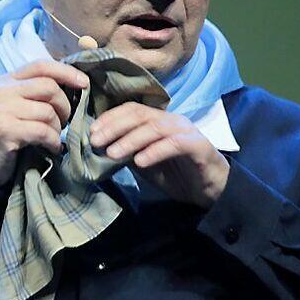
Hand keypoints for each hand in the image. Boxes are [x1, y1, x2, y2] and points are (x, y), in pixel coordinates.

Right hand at [0, 61, 89, 188]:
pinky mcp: (5, 131)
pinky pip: (43, 131)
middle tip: (64, 122)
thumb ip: (33, 93)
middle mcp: (3, 91)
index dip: (67, 72)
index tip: (84, 83)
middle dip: (65, 106)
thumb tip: (72, 86)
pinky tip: (51, 148)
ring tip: (53, 138)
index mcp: (6, 81)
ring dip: (58, 128)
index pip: (41, 65)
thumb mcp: (13, 106)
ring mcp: (2, 110)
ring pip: (48, 112)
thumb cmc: (0, 133)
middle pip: (49, 87)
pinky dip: (53, 142)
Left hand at [89, 102, 229, 208]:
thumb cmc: (174, 173)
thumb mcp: (143, 162)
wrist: (208, 190)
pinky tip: (139, 161)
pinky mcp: (199, 146)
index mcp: (158, 120)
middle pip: (139, 115)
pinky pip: (174, 144)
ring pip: (155, 128)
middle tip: (95, 141)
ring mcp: (186, 131)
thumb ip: (125, 151)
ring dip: (130, 139)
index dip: (109, 118)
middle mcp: (171, 120)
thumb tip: (98, 146)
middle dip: (114, 127)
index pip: (131, 110)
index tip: (91, 132)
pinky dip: (155, 151)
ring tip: (112, 153)